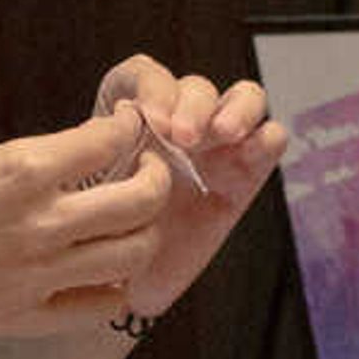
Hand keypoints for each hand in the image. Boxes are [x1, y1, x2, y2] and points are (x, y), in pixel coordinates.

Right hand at [0, 106, 173, 343]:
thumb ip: (21, 168)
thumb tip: (68, 165)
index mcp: (18, 169)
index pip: (109, 140)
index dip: (127, 129)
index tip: (127, 128)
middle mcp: (38, 223)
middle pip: (141, 201)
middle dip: (156, 179)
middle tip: (146, 172)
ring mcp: (34, 276)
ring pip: (132, 255)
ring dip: (142, 234)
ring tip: (129, 224)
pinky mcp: (20, 318)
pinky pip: (98, 307)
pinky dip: (113, 288)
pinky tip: (102, 273)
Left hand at [91, 54, 290, 315]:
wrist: (131, 283)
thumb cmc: (101, 237)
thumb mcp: (89, 200)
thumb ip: (99, 167)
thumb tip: (111, 133)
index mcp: (133, 117)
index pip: (144, 76)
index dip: (151, 88)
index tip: (147, 120)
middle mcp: (178, 123)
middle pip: (196, 87)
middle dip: (191, 106)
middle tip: (179, 138)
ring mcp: (217, 145)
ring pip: (243, 98)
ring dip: (235, 110)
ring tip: (223, 134)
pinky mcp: (247, 172)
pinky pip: (269, 138)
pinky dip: (268, 137)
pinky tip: (255, 151)